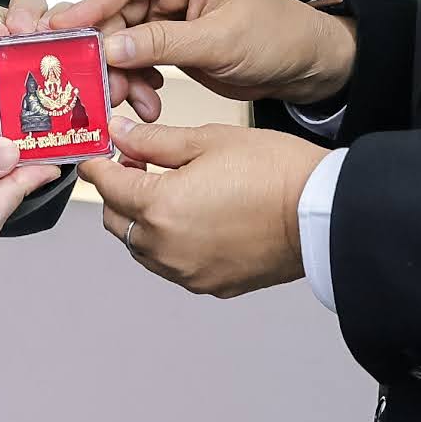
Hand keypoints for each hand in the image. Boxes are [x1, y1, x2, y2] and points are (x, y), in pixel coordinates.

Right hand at [48, 0, 355, 116]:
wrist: (304, 64)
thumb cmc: (278, 35)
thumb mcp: (220, 40)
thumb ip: (164, 43)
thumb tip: (112, 47)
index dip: (90, 6)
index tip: (63, 31)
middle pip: (115, 13)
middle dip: (107, 53)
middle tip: (101, 86)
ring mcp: (168, 11)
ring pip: (121, 41)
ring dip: (122, 74)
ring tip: (133, 102)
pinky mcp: (170, 38)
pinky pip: (136, 58)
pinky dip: (137, 82)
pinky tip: (147, 101)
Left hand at [79, 109, 319, 299]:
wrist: (320, 213)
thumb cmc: (274, 172)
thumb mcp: (209, 140)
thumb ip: (154, 142)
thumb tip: (120, 136)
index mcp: (160, 206)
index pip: (106, 186)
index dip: (99, 165)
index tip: (101, 153)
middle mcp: (165, 247)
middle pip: (117, 221)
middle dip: (119, 193)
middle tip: (139, 166)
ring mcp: (186, 271)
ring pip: (141, 248)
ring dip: (143, 222)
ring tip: (171, 193)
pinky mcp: (209, 285)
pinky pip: (172, 265)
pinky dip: (170, 244)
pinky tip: (195, 219)